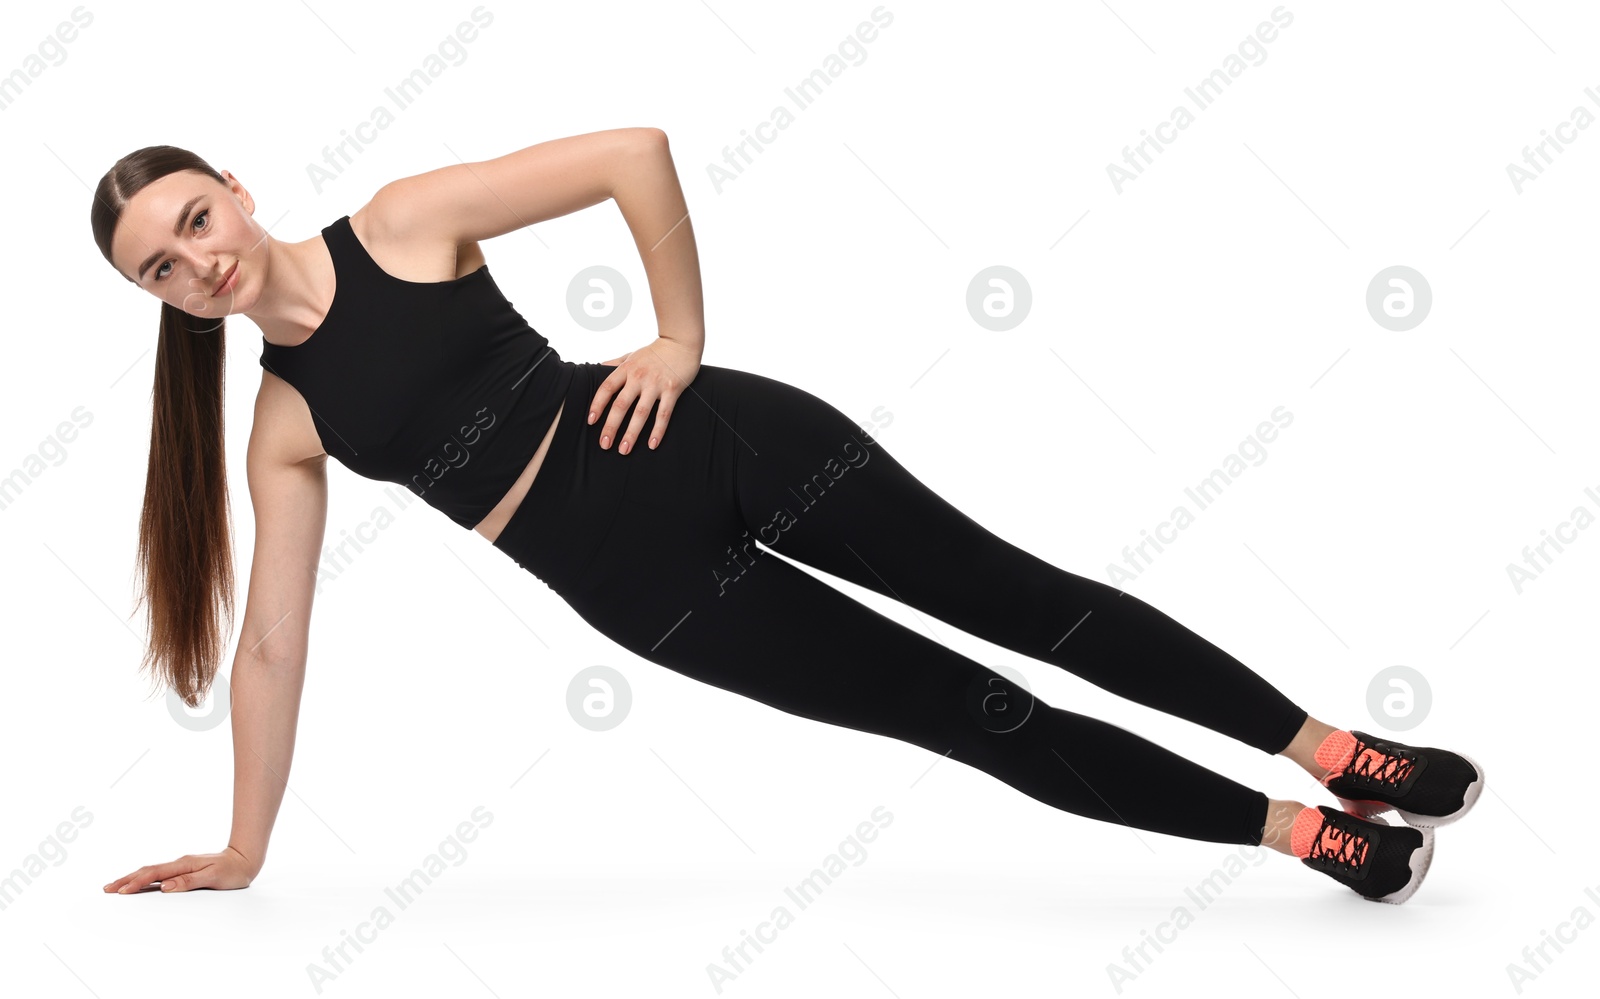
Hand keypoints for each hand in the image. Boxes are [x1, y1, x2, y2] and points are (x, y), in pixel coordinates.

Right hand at [103, 845, 256, 893]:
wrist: (245, 859)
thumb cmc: (232, 871)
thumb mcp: (214, 877)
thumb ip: (190, 882)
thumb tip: (165, 887)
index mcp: (184, 864)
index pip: (155, 874)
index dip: (137, 883)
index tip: (122, 891)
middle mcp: (180, 863)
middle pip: (148, 871)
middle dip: (127, 880)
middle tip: (107, 889)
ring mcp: (181, 866)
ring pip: (152, 872)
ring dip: (133, 879)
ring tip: (115, 887)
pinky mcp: (183, 870)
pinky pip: (160, 875)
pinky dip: (145, 879)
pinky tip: (139, 885)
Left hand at [591, 336, 701, 454]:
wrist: (681, 342)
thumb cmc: (655, 351)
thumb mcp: (631, 355)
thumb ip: (615, 363)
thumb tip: (597, 368)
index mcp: (626, 369)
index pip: (607, 389)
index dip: (597, 405)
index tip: (591, 421)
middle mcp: (639, 377)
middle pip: (621, 405)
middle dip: (611, 427)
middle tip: (604, 445)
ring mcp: (656, 385)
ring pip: (641, 413)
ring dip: (631, 433)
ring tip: (624, 450)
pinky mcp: (672, 390)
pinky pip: (664, 414)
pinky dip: (658, 431)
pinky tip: (652, 444)